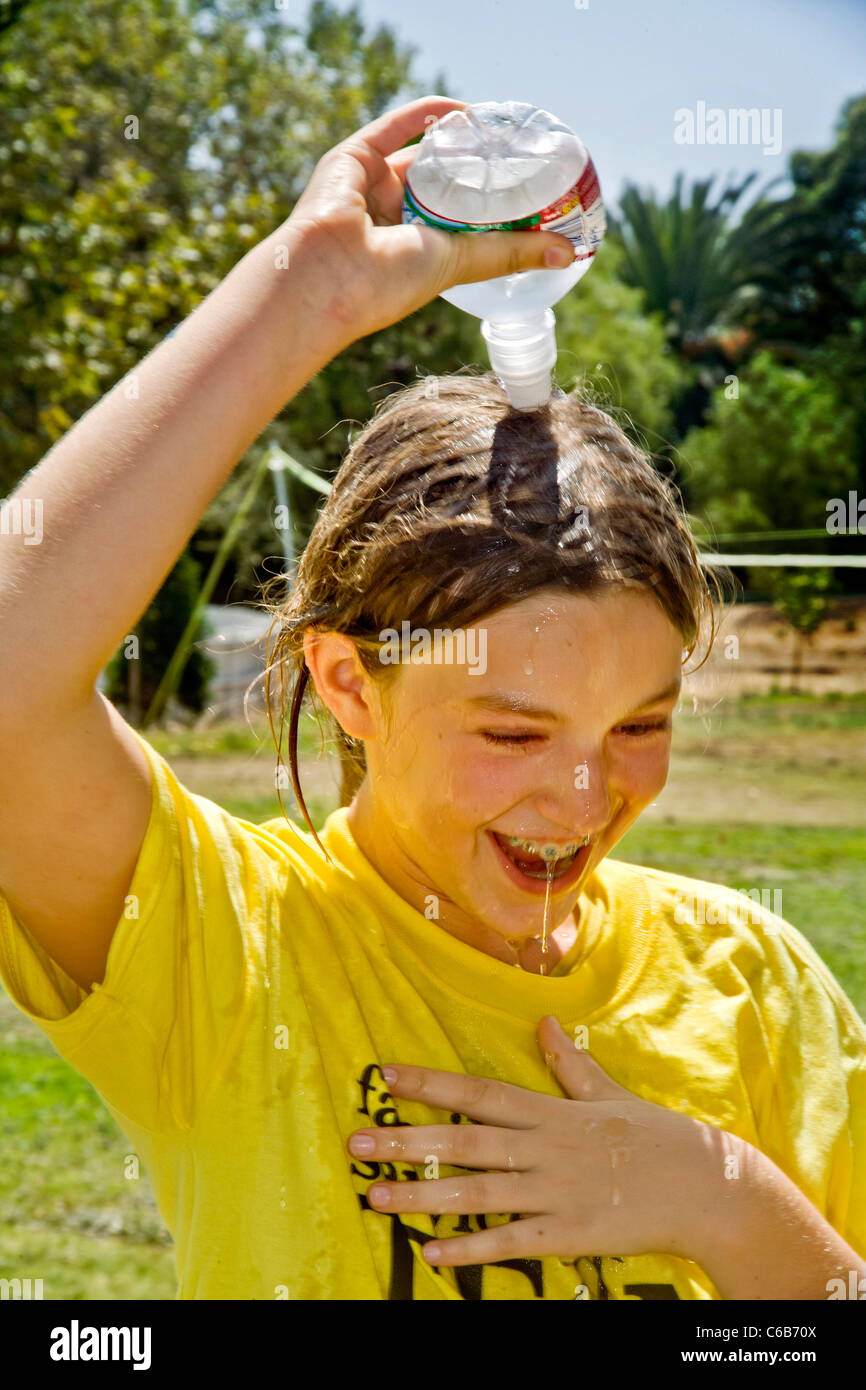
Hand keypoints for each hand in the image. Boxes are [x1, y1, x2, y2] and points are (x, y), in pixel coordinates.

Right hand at [281, 95, 575, 351]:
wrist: (326, 276)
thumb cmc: (386, 284)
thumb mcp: (462, 264)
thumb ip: (510, 252)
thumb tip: (570, 254)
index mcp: (411, 251)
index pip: (456, 224)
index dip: (489, 209)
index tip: (528, 197)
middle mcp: (390, 219)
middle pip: (442, 186)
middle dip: (477, 173)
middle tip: (519, 160)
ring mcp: (370, 187)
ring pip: (423, 157)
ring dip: (458, 144)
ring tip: (499, 134)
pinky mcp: (353, 158)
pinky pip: (396, 128)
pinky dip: (429, 115)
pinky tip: (463, 111)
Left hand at [347, 1015, 746, 1268]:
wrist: (706, 1188)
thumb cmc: (655, 1136)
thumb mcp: (608, 1092)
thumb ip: (569, 1063)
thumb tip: (544, 1022)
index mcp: (551, 1112)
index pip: (479, 1093)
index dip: (430, 1084)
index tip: (386, 1076)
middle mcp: (545, 1148)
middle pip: (465, 1142)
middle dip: (406, 1142)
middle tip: (355, 1144)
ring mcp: (555, 1193)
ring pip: (477, 1194)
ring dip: (422, 1195)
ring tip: (375, 1197)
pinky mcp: (568, 1235)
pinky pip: (510, 1243)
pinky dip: (470, 1249)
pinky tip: (431, 1253)